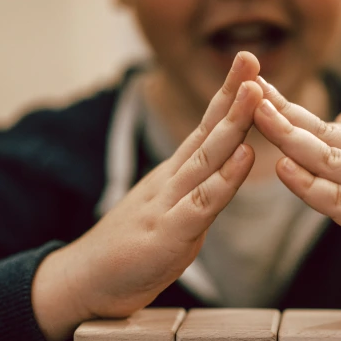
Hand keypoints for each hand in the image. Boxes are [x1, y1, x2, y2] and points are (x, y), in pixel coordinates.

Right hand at [32, 52, 262, 340]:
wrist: (85, 281)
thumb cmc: (130, 249)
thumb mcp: (167, 211)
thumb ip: (192, 191)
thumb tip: (219, 176)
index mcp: (174, 177)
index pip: (204, 132)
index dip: (226, 100)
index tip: (248, 72)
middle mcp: (172, 182)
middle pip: (207, 134)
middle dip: (233, 96)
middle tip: (250, 59)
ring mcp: (168, 205)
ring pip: (206, 159)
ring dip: (232, 125)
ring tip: (254, 93)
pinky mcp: (168, 234)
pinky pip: (202, 204)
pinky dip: (224, 180)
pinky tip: (243, 156)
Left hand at [253, 78, 340, 340]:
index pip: (328, 125)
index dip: (291, 108)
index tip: (258, 89)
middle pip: (326, 135)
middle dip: (285, 114)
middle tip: (250, 91)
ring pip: (331, 160)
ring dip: (292, 139)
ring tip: (260, 118)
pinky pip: (340, 200)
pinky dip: (310, 185)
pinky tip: (286, 169)